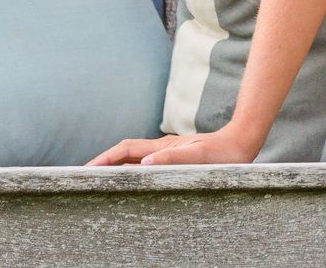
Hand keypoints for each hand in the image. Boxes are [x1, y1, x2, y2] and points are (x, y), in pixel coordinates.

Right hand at [87, 126, 260, 166]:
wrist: (242, 144)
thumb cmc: (222, 153)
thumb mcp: (198, 156)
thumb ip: (173, 158)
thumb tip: (145, 164)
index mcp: (162, 147)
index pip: (125, 150)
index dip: (104, 159)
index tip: (85, 168)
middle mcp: (161, 149)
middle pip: (125, 154)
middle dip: (103, 162)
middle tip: (83, 176)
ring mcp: (167, 154)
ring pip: (134, 159)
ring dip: (116, 167)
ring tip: (99, 180)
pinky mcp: (175, 160)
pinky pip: (146, 166)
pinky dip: (132, 172)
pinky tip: (131, 182)